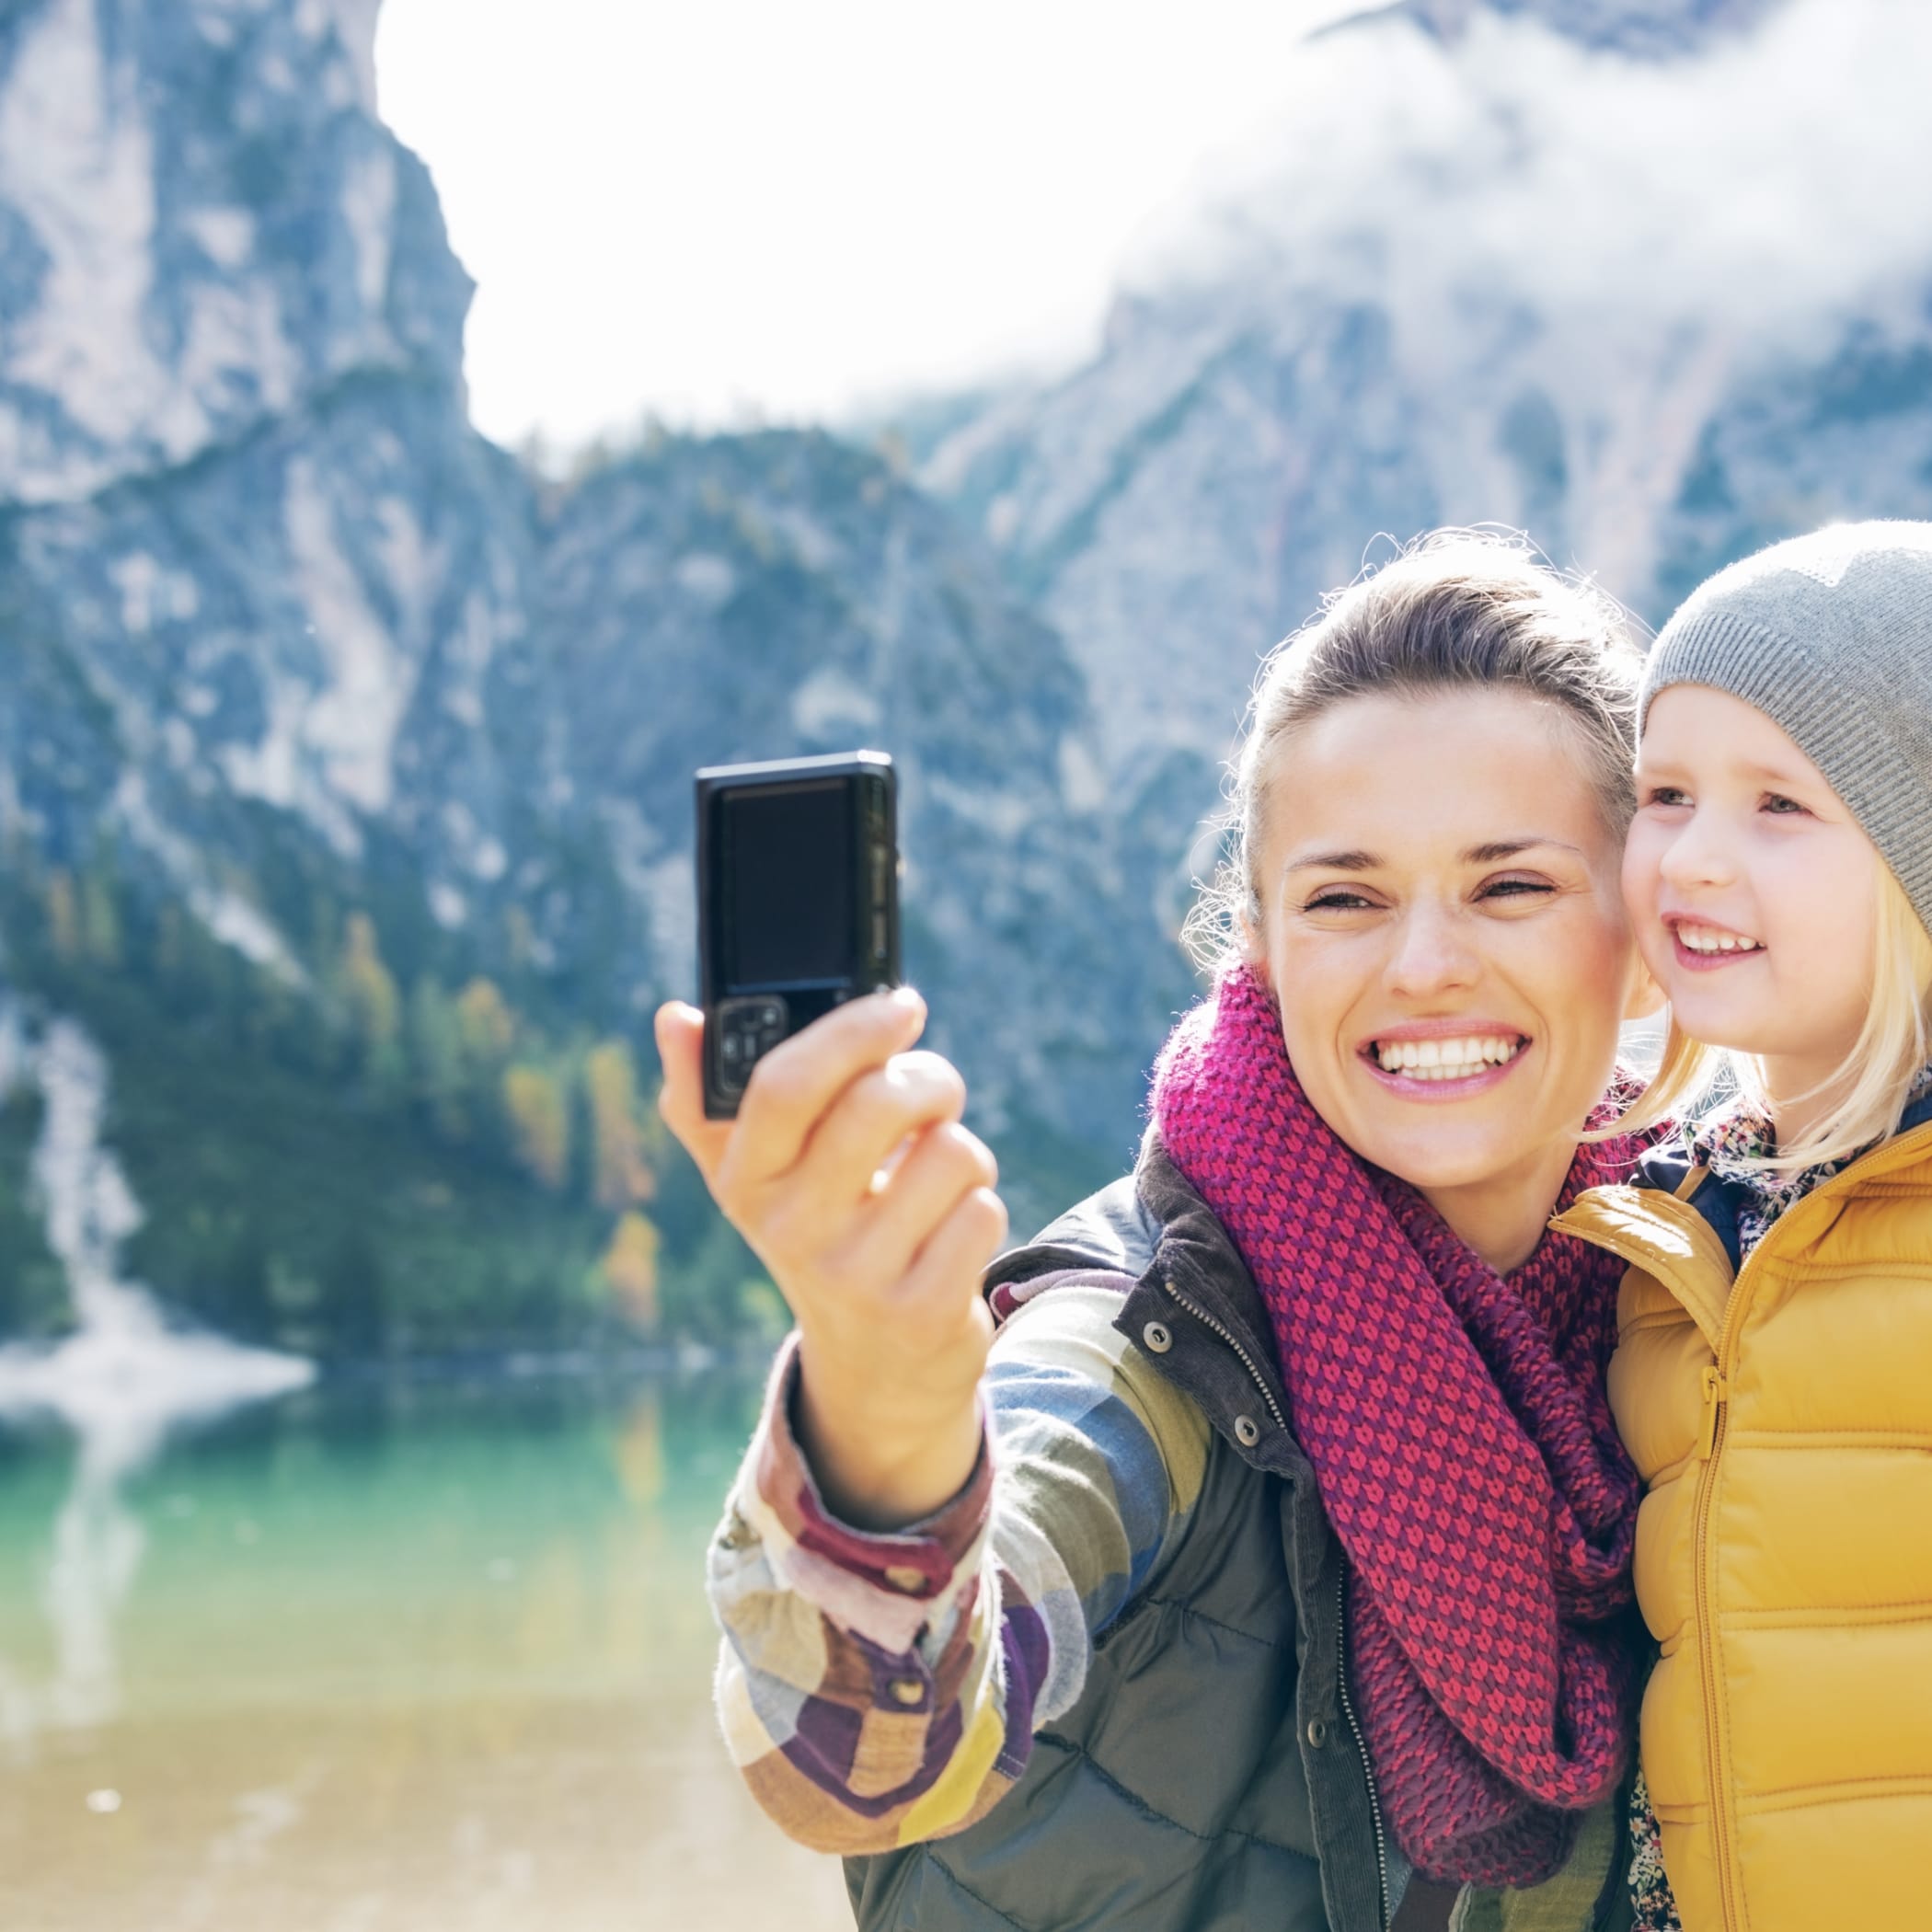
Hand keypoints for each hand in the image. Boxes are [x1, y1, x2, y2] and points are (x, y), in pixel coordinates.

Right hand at [656, 990, 1005, 1527]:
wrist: (874, 1367)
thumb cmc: (820, 1233)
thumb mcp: (759, 1175)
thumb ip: (710, 1095)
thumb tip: (676, 1015)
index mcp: (744, 1179)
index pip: (783, 1084)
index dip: (851, 1030)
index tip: (900, 1005)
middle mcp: (788, 1229)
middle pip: (878, 1103)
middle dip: (930, 1079)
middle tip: (936, 1090)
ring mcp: (854, 1276)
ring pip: (949, 1152)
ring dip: (963, 1151)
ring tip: (937, 1176)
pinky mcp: (919, 1312)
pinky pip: (981, 1211)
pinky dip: (981, 1206)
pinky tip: (951, 1231)